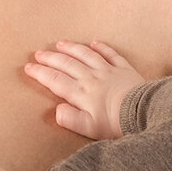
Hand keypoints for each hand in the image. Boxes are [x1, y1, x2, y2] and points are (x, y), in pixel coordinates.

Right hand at [24, 39, 145, 139]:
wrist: (142, 113)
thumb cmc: (115, 124)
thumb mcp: (89, 128)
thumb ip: (70, 119)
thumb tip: (56, 110)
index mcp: (80, 93)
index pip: (55, 81)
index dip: (40, 74)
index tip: (29, 68)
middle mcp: (91, 78)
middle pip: (67, 64)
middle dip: (50, 58)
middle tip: (39, 53)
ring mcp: (108, 71)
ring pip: (85, 55)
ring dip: (71, 48)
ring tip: (60, 43)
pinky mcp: (124, 70)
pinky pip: (110, 54)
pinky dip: (101, 47)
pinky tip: (94, 43)